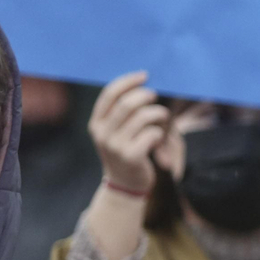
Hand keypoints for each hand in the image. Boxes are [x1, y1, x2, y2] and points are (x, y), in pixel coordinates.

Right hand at [89, 71, 168, 195]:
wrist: (125, 184)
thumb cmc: (127, 149)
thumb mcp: (117, 130)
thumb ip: (123, 111)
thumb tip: (145, 82)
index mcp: (97, 122)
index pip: (110, 93)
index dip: (129, 81)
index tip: (145, 75)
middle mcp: (102, 133)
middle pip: (127, 103)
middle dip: (146, 96)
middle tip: (156, 97)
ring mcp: (115, 146)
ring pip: (143, 117)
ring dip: (159, 114)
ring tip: (163, 119)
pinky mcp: (130, 156)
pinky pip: (152, 134)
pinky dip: (160, 133)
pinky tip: (158, 139)